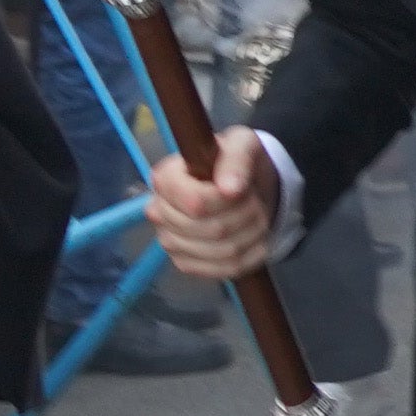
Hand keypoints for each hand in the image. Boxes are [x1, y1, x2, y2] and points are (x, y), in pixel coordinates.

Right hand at [148, 137, 279, 279]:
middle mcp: (159, 212)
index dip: (227, 200)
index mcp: (165, 179)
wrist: (242, 187)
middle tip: (254, 201)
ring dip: (252, 234)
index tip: (242, 188)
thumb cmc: (236, 163)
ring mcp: (170, 241)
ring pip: (222, 251)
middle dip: (247, 216)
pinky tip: (254, 239)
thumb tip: (230, 188)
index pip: (196, 203)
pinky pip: (223, 270)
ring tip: (256, 217)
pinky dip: (250, 256)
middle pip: (213, 229)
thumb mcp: (242, 145)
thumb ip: (237, 159)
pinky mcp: (186, 263)